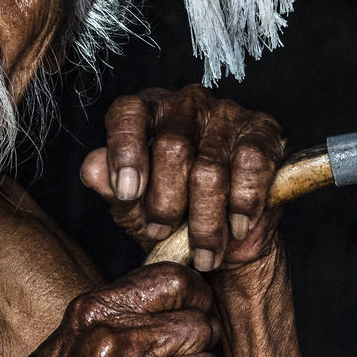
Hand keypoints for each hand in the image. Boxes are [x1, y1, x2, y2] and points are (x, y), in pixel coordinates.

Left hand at [81, 85, 285, 271]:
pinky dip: (243, 204)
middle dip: (166, 203)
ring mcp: (227, 114)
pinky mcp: (264, 132)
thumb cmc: (169, 216)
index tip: (127, 194)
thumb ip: (107, 185)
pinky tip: (237, 227)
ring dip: (206, 221)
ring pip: (210, 168)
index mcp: (145, 112)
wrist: (223, 243)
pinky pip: (251, 166)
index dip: (125, 152)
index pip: (127, 113)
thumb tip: (92, 169)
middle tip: (161, 233)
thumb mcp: (130, 207)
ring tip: (203, 252)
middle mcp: (185, 104)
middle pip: (172, 148)